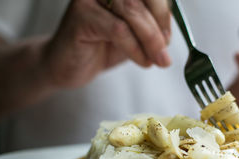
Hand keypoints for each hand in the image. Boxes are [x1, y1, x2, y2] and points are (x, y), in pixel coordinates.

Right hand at [42, 0, 170, 88]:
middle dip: (160, 25)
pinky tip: (142, 62)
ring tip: (157, 60)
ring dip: (150, 40)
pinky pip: (119, 30)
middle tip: (164, 51)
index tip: (168, 37)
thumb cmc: (102, 47)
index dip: (164, 12)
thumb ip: (152, 26)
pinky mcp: (81, 14)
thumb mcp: (135, 35)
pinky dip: (135, 49)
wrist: (69, 66)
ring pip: (133, 12)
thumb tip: (169, 32)